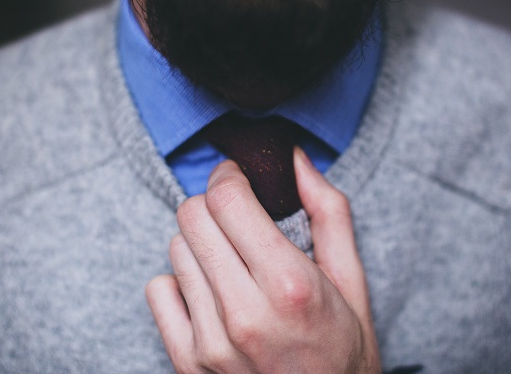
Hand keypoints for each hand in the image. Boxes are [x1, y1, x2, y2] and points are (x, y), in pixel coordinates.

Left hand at [146, 147, 380, 372]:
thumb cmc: (342, 349)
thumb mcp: (352, 280)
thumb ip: (328, 211)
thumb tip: (295, 157)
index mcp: (291, 285)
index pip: (227, 200)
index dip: (229, 176)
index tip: (238, 178)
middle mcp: (245, 314)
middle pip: (192, 218)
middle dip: (213, 205)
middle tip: (235, 218)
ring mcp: (211, 342)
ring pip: (175, 249)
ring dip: (201, 244)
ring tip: (232, 263)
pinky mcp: (188, 362)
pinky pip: (158, 289)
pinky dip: (180, 282)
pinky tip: (211, 293)